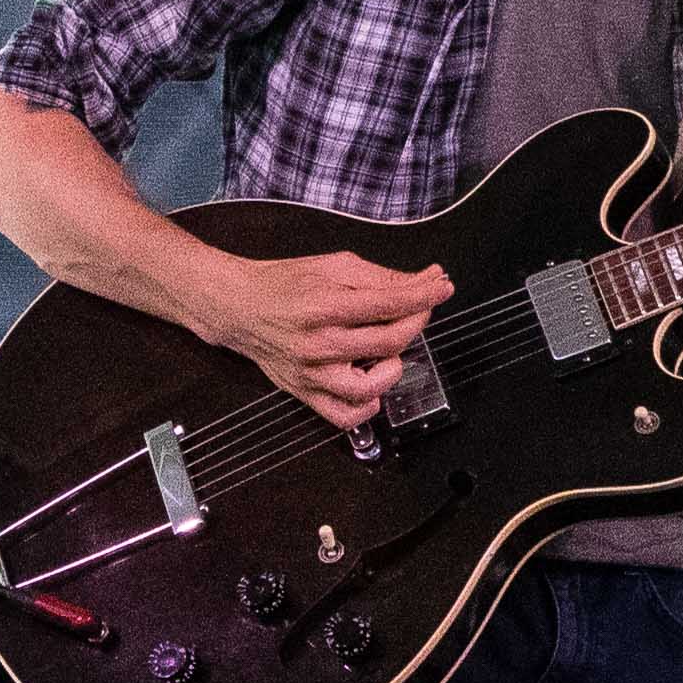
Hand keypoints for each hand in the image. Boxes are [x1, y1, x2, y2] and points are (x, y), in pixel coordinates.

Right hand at [222, 248, 446, 432]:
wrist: (239, 307)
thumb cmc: (285, 285)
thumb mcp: (334, 266)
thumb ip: (382, 276)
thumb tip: (428, 280)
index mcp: (324, 306)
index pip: (389, 304)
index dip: (425, 295)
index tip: (442, 287)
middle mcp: (317, 343)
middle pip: (388, 341)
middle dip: (417, 321)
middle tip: (420, 308)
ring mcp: (310, 373)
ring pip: (368, 387)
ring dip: (394, 367)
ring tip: (390, 349)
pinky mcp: (305, 392)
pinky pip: (343, 416)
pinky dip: (367, 407)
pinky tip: (374, 383)